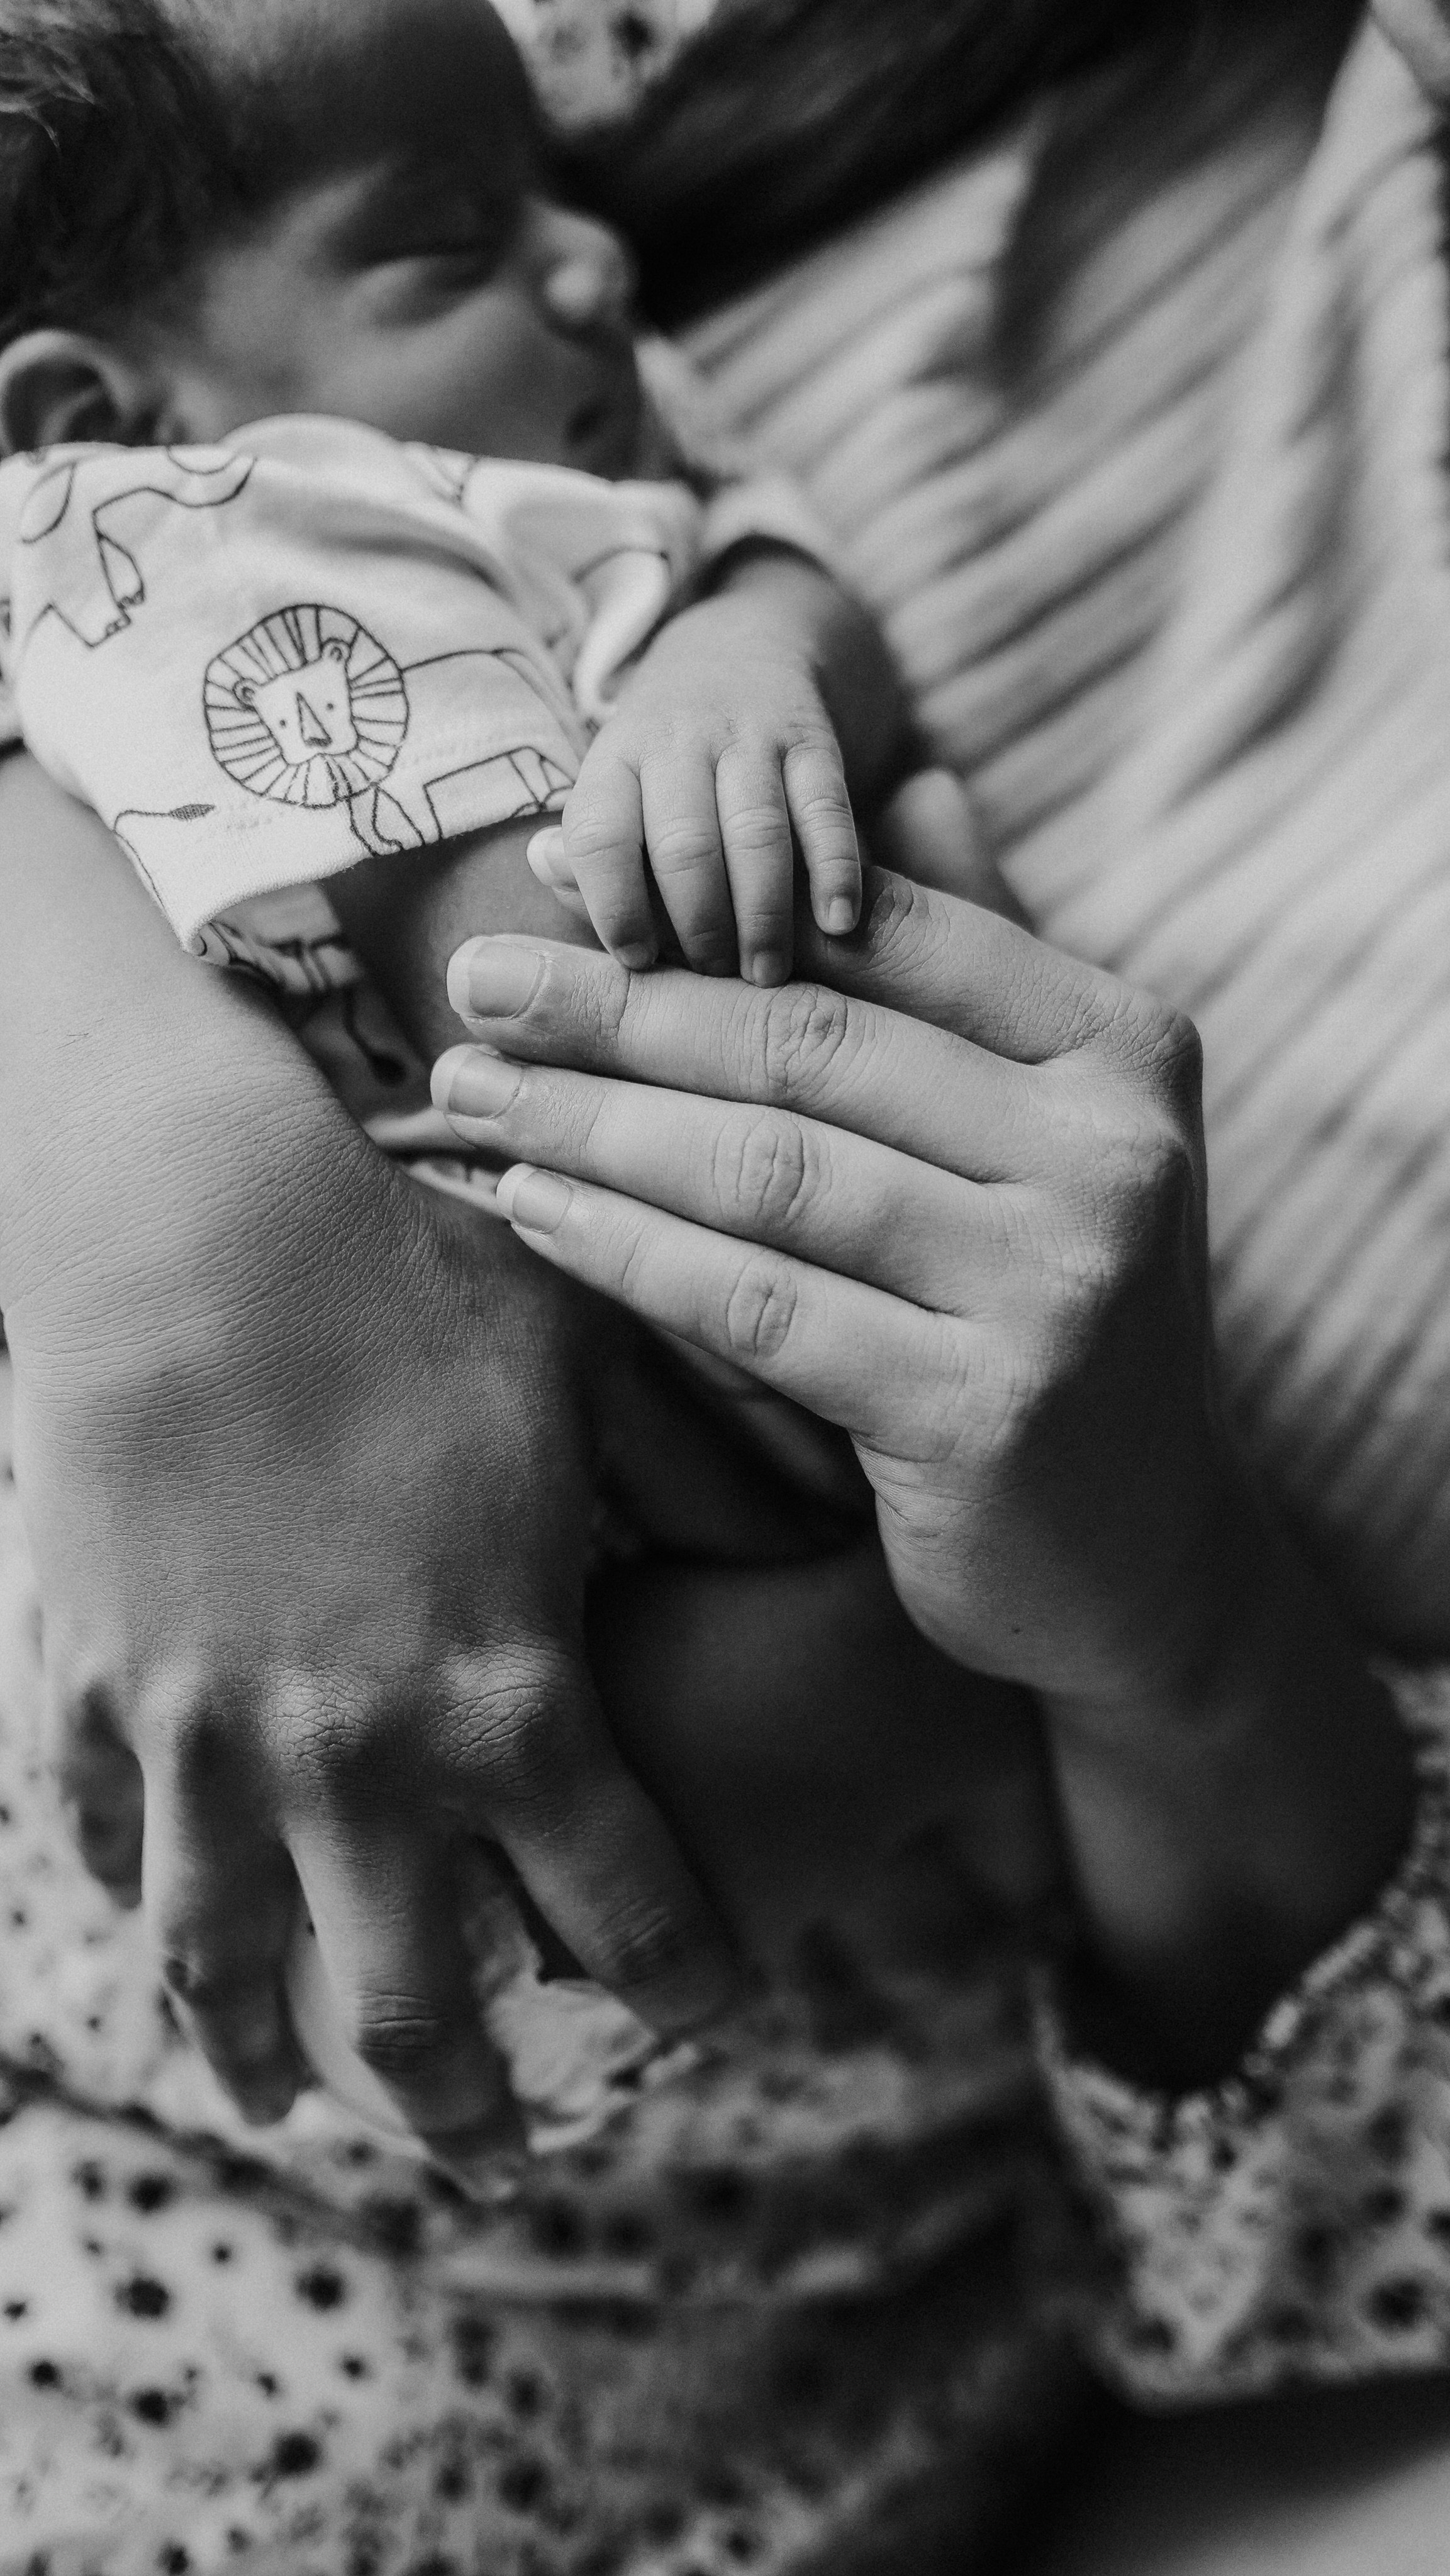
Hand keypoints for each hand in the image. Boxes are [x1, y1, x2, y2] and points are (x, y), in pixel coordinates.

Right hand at [0, 784, 741, 2173]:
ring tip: (295, 2099)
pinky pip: (106, 1844)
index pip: (628, 1910)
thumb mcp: (600, 1370)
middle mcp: (358, 1759)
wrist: (195, 1221)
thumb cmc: (417, 1282)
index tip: (715, 2022)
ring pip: (231, 1967)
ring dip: (269, 2055)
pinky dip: (139, 1903)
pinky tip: (168, 1931)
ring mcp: (209, 1738)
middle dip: (467, 2106)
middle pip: (418, 2007)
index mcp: (508, 1697)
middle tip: (494, 2155)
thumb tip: (817, 1533)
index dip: (689, 1988)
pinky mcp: (97, 1686)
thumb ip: (710, 1478)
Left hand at [434, 869, 1231, 1707]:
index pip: (888, 938)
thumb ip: (979, 971)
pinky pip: (762, 1306)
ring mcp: (1058, 1288)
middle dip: (617, 1008)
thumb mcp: (1050, 1128)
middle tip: (476, 983)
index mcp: (1128, 1052)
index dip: (707, 900)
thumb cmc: (1055, 1308)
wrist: (1143, 1549)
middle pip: (810, 1048)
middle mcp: (1112, 1155)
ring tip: (469, 1096)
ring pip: (771, 1173)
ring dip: (593, 1125)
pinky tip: (533, 1211)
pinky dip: (630, 1250)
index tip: (556, 865)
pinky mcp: (982, 1413)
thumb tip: (910, 774)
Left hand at [528, 576, 861, 986]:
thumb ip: (585, 847)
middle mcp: (679, 742)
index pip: (600, 835)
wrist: (742, 652)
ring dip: (763, 914)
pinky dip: (835, 869)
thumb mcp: (616, 787)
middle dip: (698, 925)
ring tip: (766, 973)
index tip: (636, 962)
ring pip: (755, 832)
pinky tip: (837, 923)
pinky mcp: (814, 744)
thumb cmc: (668, 764)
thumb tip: (541, 868)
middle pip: (683, 844)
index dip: (614, 906)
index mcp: (616, 759)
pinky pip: (826, 811)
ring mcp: (750, 739)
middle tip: (712, 978)